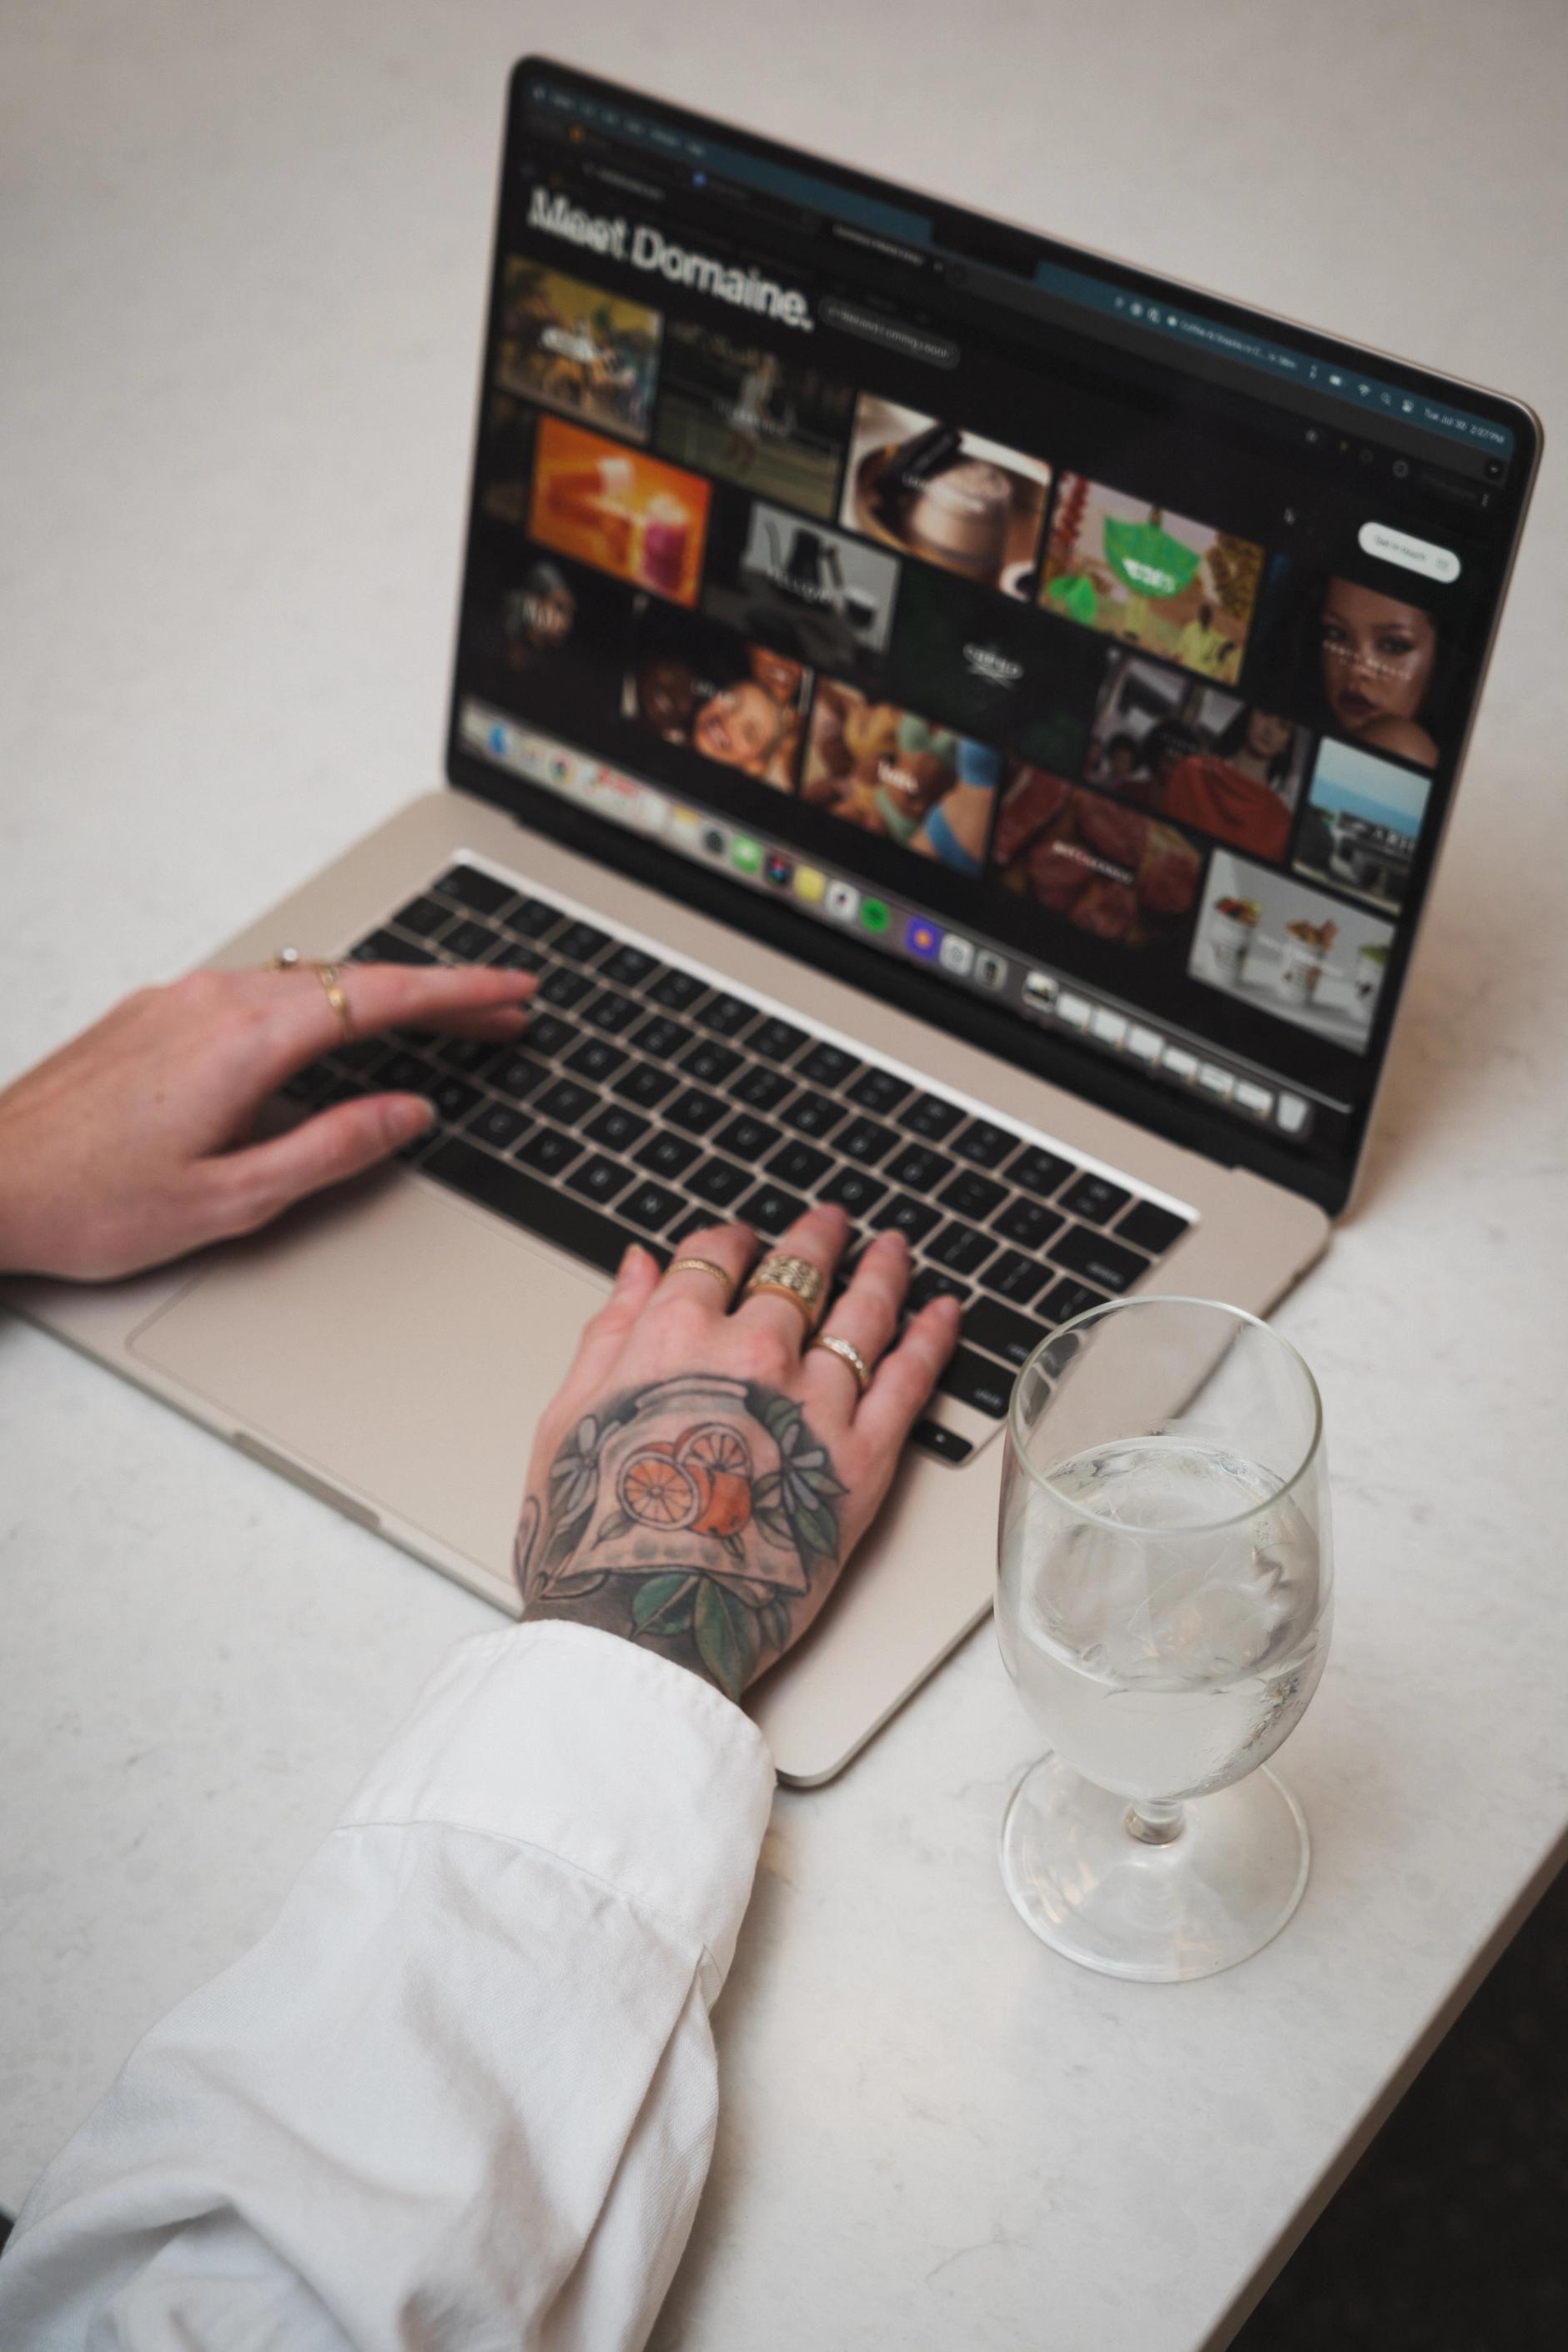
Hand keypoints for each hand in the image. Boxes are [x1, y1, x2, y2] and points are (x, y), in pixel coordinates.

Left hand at [0, 959, 535, 1279]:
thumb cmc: (89, 1200)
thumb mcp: (232, 1199)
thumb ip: (331, 1149)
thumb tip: (406, 1113)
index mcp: (246, 1040)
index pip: (382, 998)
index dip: (461, 992)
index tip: (514, 992)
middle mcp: (215, 1000)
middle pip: (355, 981)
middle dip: (439, 993)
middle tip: (503, 1013)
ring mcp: (181, 998)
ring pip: (309, 982)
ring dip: (381, 999)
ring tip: (437, 1026)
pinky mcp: (156, 1012)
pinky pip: (264, 991)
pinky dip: (324, 1005)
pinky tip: (339, 1034)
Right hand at [513, 1205, 961, 1701]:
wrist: (639, 1626)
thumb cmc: (594, 1537)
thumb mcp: (567, 1420)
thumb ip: (607, 1333)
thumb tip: (634, 1267)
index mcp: (673, 1339)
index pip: (715, 1257)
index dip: (732, 1241)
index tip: (742, 1239)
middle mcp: (751, 1355)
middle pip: (795, 1272)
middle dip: (814, 1240)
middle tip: (830, 1224)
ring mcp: (813, 1404)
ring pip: (861, 1312)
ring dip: (881, 1271)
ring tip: (894, 1250)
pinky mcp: (861, 1461)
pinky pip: (910, 1381)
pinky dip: (932, 1338)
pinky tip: (944, 1314)